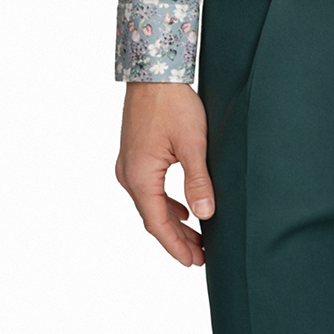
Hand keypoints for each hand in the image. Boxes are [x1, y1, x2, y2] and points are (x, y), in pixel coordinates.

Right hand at [115, 82, 214, 266]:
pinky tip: (181, 209)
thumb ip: (198, 181)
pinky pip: (148, 189)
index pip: (157, 224)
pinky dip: (165, 203)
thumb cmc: (173, 103)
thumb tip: (205, 216)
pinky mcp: (134, 155)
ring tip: (195, 238)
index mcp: (140, 177)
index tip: (194, 262)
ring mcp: (128, 165)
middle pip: (153, 217)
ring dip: (172, 222)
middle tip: (200, 257)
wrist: (152, 71)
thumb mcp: (193, 143)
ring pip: (150, 204)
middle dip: (177, 238)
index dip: (176, 246)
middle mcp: (128, 175)